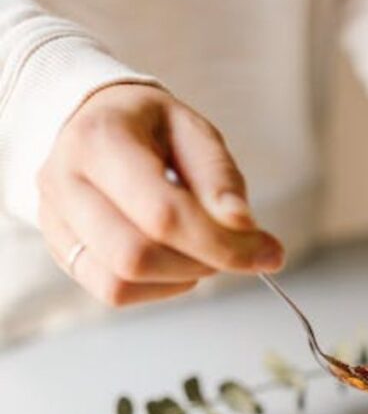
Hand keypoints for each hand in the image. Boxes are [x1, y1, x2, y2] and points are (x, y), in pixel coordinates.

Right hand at [37, 84, 283, 306]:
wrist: (89, 121)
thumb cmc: (147, 128)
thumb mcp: (192, 131)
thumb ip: (220, 179)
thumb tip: (245, 228)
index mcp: (101, 140)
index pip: (163, 215)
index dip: (222, 245)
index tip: (267, 253)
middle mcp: (65, 182)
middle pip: (135, 257)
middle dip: (199, 263)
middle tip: (231, 250)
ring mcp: (55, 220)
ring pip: (120, 282)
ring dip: (178, 278)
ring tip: (200, 251)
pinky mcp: (60, 249)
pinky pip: (111, 292)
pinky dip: (156, 288)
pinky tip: (174, 263)